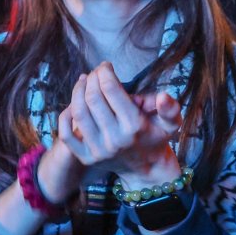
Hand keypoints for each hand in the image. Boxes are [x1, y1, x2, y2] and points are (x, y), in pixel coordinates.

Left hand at [58, 63, 181, 184]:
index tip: (106, 66)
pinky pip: (66, 134)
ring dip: (77, 91)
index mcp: (135, 126)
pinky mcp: (85, 158)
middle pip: (93, 98)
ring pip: (78, 113)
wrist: (146, 168)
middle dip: (92, 79)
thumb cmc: (155, 138)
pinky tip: (73, 103)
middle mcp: (115, 139)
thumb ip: (170, 109)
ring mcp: (98, 150)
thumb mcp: (170, 123)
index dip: (105, 73)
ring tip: (83, 81)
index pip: (111, 90)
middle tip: (94, 72)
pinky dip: (65, 116)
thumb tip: (163, 96)